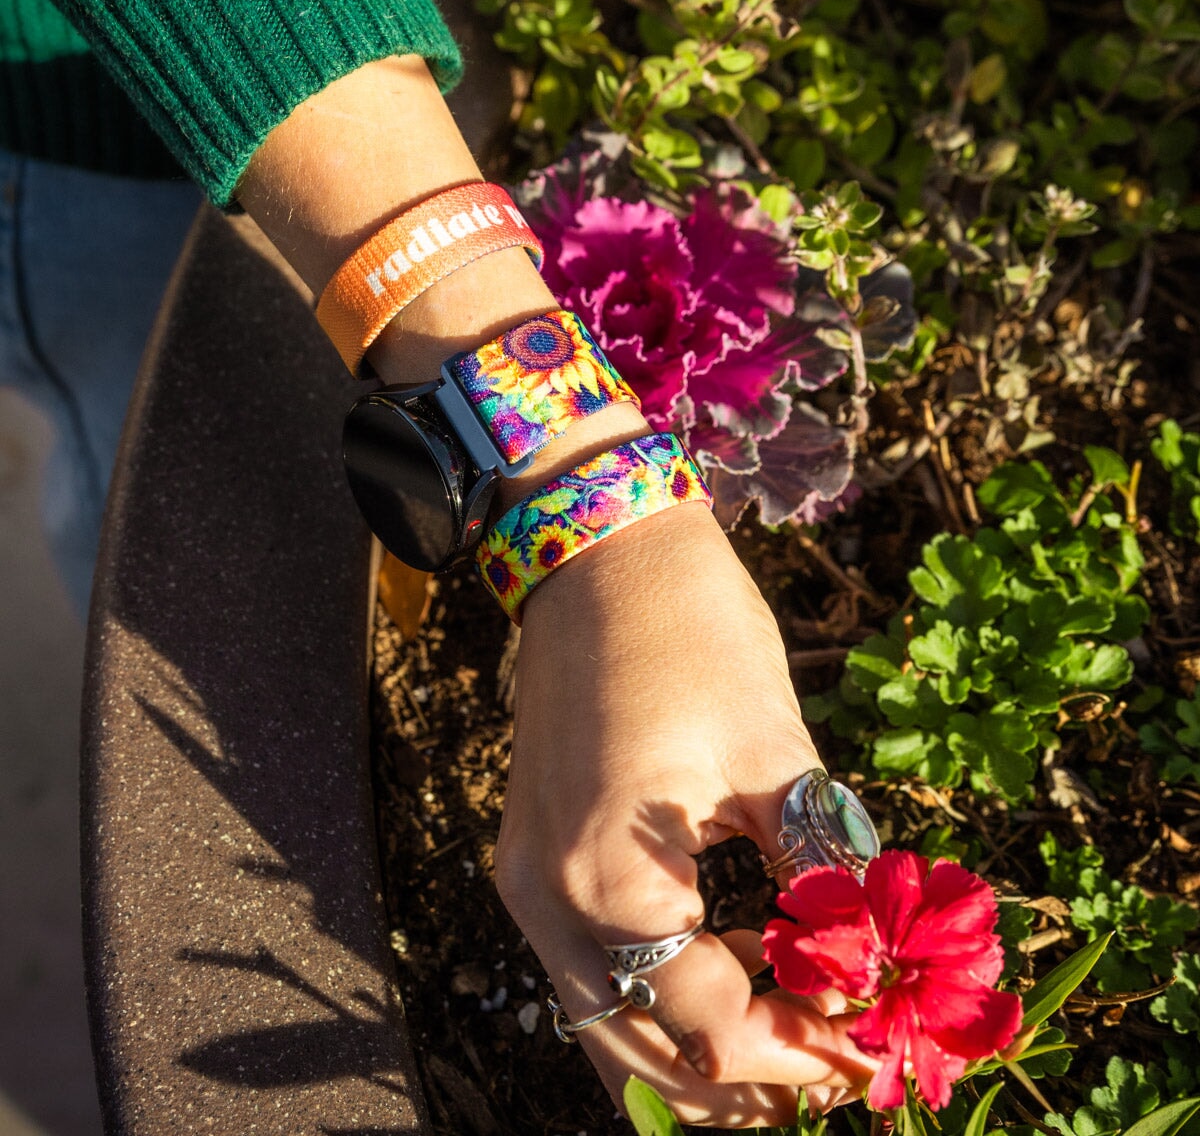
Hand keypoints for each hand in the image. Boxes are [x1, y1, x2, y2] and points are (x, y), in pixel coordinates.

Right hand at [495, 501, 876, 1125]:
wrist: (600, 550)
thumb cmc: (692, 629)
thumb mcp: (776, 752)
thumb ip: (822, 877)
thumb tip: (873, 972)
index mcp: (608, 877)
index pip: (715, 1030)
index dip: (808, 1055)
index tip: (875, 1043)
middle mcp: (548, 900)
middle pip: (647, 1060)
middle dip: (751, 1077)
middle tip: (837, 1056)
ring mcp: (528, 883)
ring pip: (611, 1028)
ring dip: (703, 1044)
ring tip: (795, 1010)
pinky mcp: (532, 858)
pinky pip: (592, 970)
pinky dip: (662, 991)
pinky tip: (732, 949)